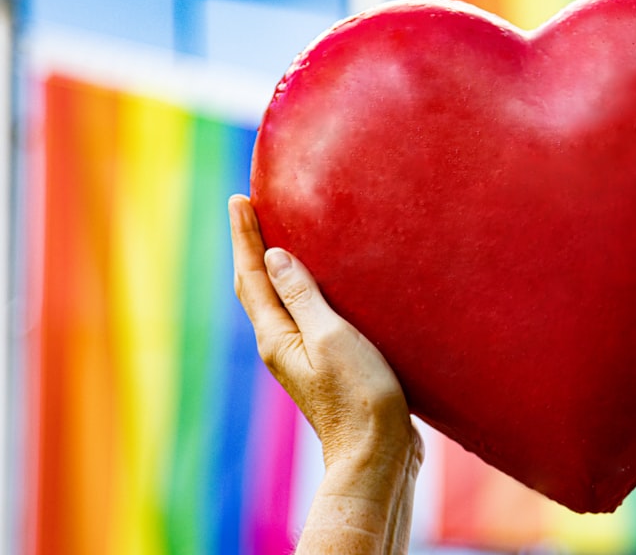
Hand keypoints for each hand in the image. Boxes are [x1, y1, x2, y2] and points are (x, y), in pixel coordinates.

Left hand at [229, 194, 421, 553]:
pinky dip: (303, 289)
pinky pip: (305, 315)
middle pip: (257, 288)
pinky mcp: (329, 365)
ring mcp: (304, 357)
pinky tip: (321, 284)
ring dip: (275, 267)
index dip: (245, 237)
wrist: (378, 455)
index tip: (238, 199)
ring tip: (280, 236)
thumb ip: (304, 297)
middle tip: (251, 209)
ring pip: (280, 302)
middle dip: (252, 247)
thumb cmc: (359, 397)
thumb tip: (274, 257)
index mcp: (277, 338)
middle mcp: (283, 346)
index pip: (251, 277)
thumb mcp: (331, 338)